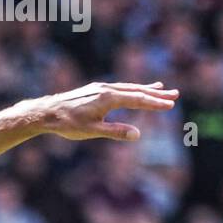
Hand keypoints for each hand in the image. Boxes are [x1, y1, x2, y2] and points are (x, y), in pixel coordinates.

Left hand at [39, 81, 178, 141]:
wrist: (47, 112)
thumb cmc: (67, 124)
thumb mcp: (92, 131)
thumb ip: (115, 132)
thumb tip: (137, 134)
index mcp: (108, 98)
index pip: (137, 100)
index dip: (155, 103)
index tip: (170, 105)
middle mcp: (107, 89)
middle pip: (137, 90)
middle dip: (156, 94)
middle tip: (176, 95)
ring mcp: (101, 87)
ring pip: (128, 87)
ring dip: (146, 89)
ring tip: (162, 88)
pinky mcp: (95, 90)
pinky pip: (119, 88)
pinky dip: (131, 89)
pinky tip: (135, 90)